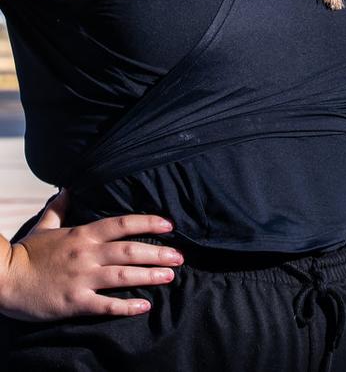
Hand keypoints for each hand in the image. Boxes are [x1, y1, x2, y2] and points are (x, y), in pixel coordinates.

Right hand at [0, 188, 184, 321]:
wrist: (4, 279)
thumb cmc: (27, 253)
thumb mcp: (45, 225)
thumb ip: (60, 207)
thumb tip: (68, 188)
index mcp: (83, 234)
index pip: (122, 224)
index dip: (148, 222)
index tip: (170, 225)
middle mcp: (87, 254)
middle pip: (130, 250)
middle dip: (158, 253)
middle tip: (180, 257)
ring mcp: (81, 278)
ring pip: (123, 275)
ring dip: (150, 276)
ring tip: (170, 277)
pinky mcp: (74, 302)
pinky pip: (105, 304)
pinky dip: (126, 306)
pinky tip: (144, 306)